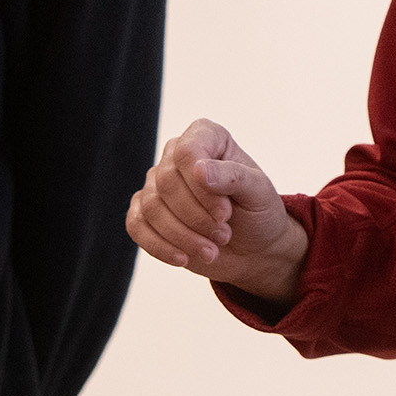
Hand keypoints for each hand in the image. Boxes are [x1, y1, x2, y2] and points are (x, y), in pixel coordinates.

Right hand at [125, 118, 310, 306]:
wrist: (254, 247)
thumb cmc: (259, 211)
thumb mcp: (259, 192)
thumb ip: (232, 176)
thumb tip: (197, 170)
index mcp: (206, 136)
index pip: (187, 152)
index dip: (202, 188)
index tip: (225, 213)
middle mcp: (177, 155)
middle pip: (166, 181)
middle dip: (195, 216)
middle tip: (223, 234)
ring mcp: (158, 184)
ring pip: (151, 207)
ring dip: (182, 236)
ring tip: (211, 250)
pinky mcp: (146, 213)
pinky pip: (136, 225)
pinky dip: (160, 246)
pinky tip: (183, 259)